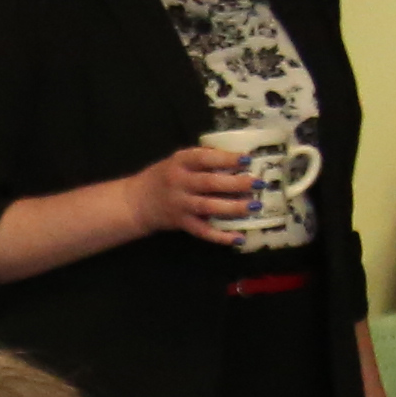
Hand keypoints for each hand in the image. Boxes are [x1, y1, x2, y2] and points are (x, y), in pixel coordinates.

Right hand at [126, 142, 258, 244]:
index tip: (247, 159)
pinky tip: (238, 238)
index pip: (204, 158)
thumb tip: (240, 158)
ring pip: (208, 207)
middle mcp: (179, 183)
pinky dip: (220, 236)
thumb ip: (203, 159)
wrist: (136, 202)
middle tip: (258, 183)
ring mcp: (180, 205)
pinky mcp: (181, 223)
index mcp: (180, 163)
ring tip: (254, 206)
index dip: (226, 158)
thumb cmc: (164, 177)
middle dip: (236, 183)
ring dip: (233, 207)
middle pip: (209, 183)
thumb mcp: (178, 161)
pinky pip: (202, 231)